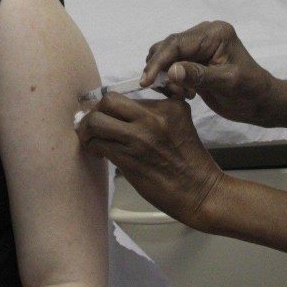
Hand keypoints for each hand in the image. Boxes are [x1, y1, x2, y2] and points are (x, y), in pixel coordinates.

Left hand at [76, 94, 224, 229]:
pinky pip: (98, 144)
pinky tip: (98, 153)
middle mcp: (153, 117)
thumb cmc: (190, 161)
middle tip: (93, 125)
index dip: (110, 106)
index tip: (106, 116)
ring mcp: (140, 137)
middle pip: (108, 101)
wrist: (200, 191)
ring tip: (90, 139)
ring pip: (97, 122)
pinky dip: (92, 147)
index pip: (127, 95)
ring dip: (87, 131)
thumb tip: (126, 111)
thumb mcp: (182, 123)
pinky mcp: (130, 158)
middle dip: (94, 112)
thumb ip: (158, 111)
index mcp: (167, 106)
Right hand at [142, 20, 278, 125]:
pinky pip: (172, 64)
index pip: (178, 43)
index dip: (159, 61)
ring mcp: (198, 46)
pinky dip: (170, 80)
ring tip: (180, 94)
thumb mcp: (226, 83)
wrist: (260, 102)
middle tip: (170, 92)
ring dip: (164, 76)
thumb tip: (171, 71)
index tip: (147, 81)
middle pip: (168, 46)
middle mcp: (204, 34)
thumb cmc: (250, 91)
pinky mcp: (194, 59)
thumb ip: (199, 75)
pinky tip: (183, 93)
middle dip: (161, 69)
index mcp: (215, 34)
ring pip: (166, 55)